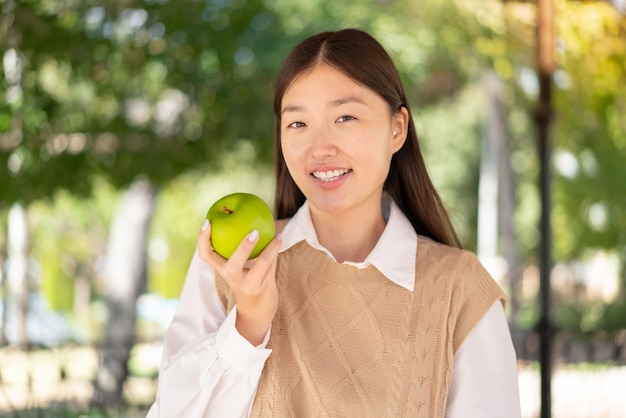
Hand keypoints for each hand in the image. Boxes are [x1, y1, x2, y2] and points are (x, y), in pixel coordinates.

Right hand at [198, 220, 281, 345]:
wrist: (257, 310)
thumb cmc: (246, 280)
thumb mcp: (237, 266)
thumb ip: (237, 246)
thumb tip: (241, 215)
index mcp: (222, 269)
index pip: (206, 256)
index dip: (203, 240)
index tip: (207, 222)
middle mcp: (233, 278)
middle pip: (233, 265)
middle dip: (243, 248)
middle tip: (254, 232)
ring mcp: (249, 285)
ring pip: (261, 266)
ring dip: (270, 250)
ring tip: (276, 235)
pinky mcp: (264, 287)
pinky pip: (271, 266)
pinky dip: (275, 251)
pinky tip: (279, 237)